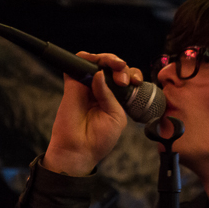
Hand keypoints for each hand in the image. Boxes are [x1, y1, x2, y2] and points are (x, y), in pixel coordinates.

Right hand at [42, 52, 143, 175]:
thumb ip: (110, 95)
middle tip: (123, 80)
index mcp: (116, 97)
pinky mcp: (72, 83)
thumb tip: (100, 73)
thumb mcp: (115, 116)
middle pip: (113, 66)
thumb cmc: (99, 137)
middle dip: (121, 67)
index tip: (136, 83)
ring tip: (116, 68)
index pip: (126, 78)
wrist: (79, 149)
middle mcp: (102, 89)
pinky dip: (86, 58)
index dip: (132, 75)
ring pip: (97, 60)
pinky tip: (97, 66)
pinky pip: (78, 62)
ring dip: (109, 59)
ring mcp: (87, 84)